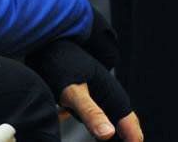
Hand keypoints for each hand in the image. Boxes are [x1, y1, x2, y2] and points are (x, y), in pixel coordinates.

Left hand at [27, 12, 134, 140]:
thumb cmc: (59, 65)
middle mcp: (109, 96)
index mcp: (112, 95)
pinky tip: (94, 136)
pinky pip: (97, 119)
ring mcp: (98, 97)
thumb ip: (91, 113)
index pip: (131, 126)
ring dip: (113, 137)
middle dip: (125, 139)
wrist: (47, 45)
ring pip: (111, 123)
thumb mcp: (73, 92)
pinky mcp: (86, 98)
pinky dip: (97, 130)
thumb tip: (109, 135)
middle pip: (124, 124)